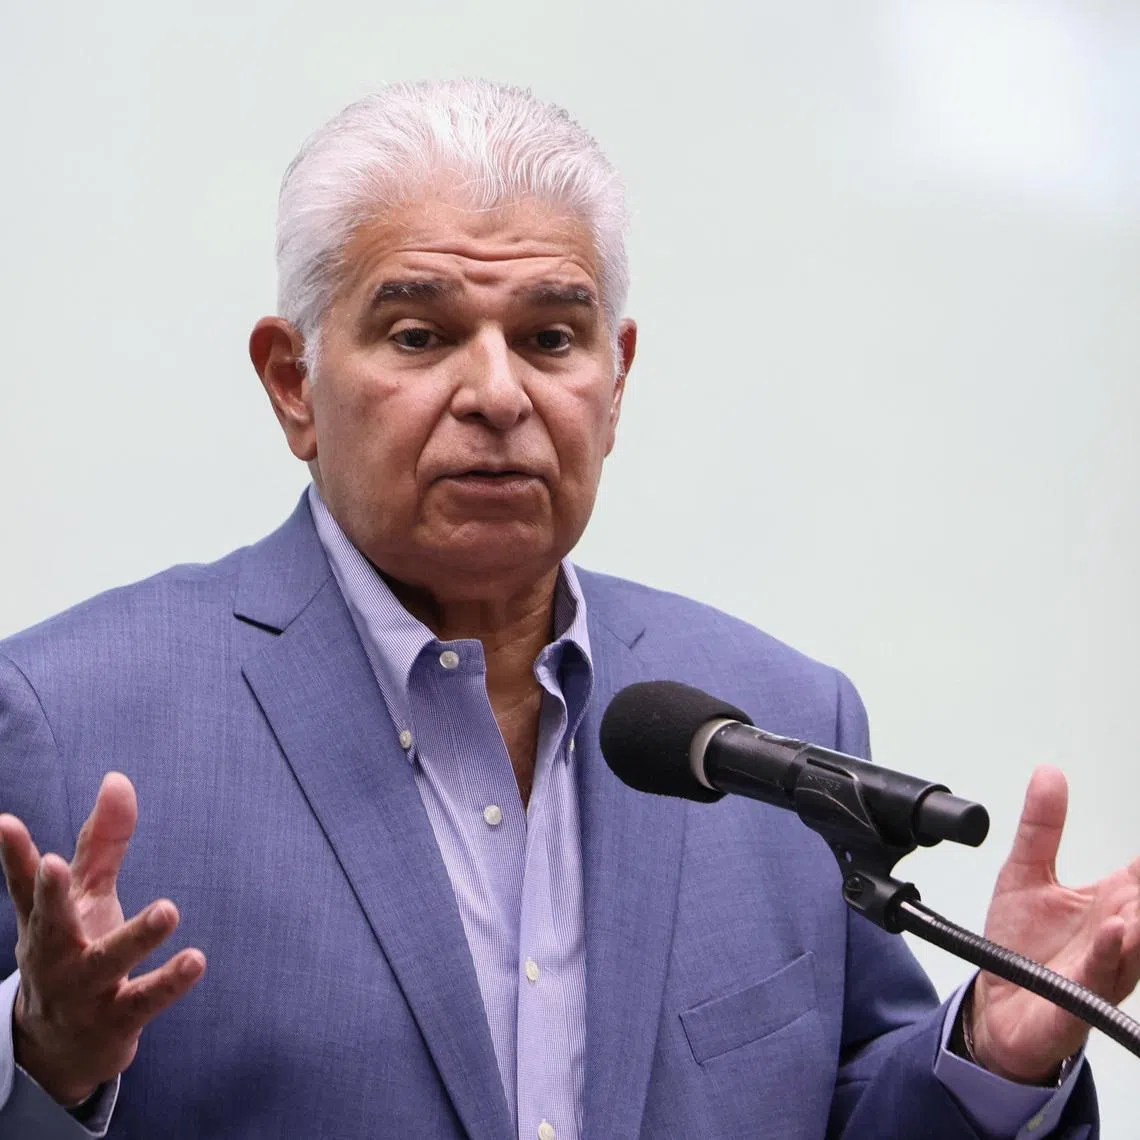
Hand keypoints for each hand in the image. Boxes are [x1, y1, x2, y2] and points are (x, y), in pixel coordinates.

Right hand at [0, 772, 205, 1105]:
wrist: (63, 1050)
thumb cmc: (76, 951)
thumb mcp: (85, 896)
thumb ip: (102, 841)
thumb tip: (117, 778)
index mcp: (46, 922)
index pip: (26, 885)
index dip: (15, 853)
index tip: (6, 822)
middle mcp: (56, 955)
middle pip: (50, 923)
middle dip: (50, 895)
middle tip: (56, 863)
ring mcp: (83, 991)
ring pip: (105, 962)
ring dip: (135, 937)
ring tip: (168, 909)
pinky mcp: (116, 1019)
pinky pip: (144, 1000)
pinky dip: (168, 982)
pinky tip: (195, 960)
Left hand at [970, 766, 1139, 1082]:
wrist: (997, 1006)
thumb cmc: (1021, 947)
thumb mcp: (1025, 872)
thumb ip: (1041, 826)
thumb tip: (1049, 773)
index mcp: (1114, 901)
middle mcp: (1120, 933)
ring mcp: (1108, 964)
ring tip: (1135, 899)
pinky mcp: (1085, 995)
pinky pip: (1106, 971)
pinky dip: (1113, 949)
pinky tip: (1117, 927)